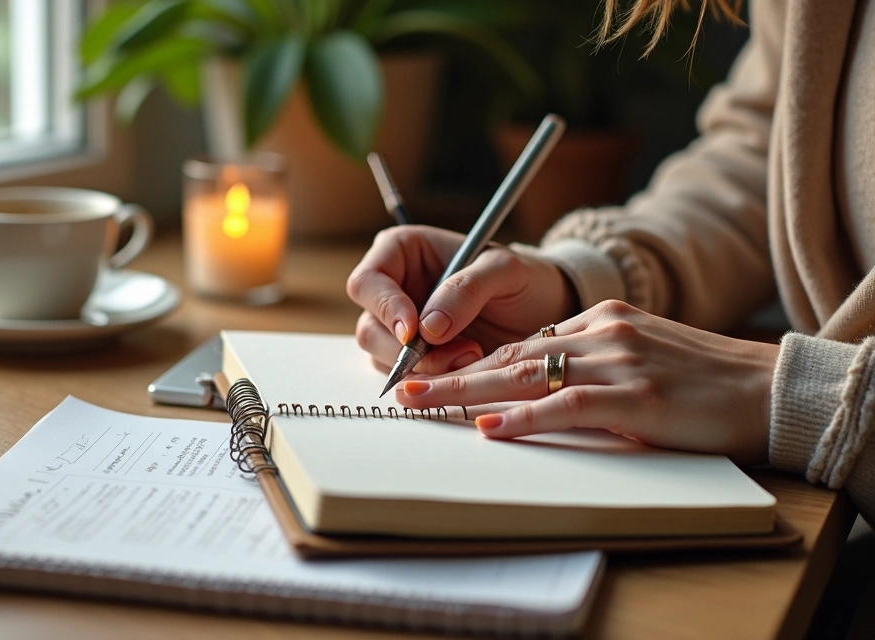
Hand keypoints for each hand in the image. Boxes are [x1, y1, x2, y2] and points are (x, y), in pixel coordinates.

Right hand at [346, 226, 575, 374]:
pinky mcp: (414, 357)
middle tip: (458, 353)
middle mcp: (393, 288)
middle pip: (369, 327)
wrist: (546, 311)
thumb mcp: (504, 270)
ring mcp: (400, 326)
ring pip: (383, 357)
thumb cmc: (525, 278)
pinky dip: (433, 380)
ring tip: (473, 354)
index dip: (384, 308)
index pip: (367, 282)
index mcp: (402, 252)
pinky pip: (406, 376)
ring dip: (425, 368)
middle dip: (407, 350)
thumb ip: (466, 289)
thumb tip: (427, 327)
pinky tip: (467, 367)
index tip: (413, 331)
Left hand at [394, 300, 778, 463]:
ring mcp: (618, 361)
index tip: (433, 377)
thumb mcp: (638, 359)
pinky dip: (524, 419)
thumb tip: (539, 390)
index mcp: (599, 321)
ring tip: (422, 404)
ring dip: (468, 394)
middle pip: (510, 356)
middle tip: (403, 388)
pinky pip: (566, 406)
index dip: (474, 365)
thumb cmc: (701, 381)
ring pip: (525, 376)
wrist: (766, 387)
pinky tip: (490, 428)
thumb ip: (590, 366)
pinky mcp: (636, 397)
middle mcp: (601, 332)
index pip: (522, 344)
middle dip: (451, 374)